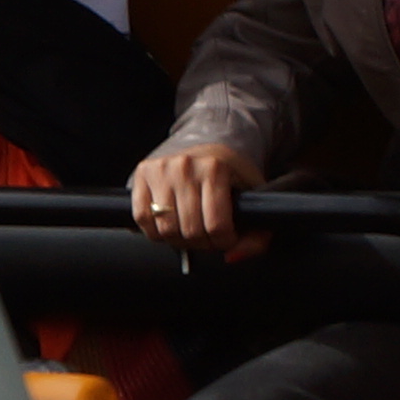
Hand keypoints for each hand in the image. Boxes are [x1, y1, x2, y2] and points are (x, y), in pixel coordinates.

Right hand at [129, 142, 264, 256]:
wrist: (208, 143)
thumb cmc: (230, 172)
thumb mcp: (253, 197)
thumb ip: (257, 234)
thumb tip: (234, 256)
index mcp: (215, 168)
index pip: (216, 226)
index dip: (223, 242)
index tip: (226, 237)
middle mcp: (185, 166)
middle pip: (191, 232)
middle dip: (202, 243)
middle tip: (208, 236)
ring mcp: (160, 169)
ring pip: (165, 229)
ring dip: (178, 240)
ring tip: (189, 230)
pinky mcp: (142, 173)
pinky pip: (142, 218)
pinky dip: (155, 230)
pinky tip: (169, 223)